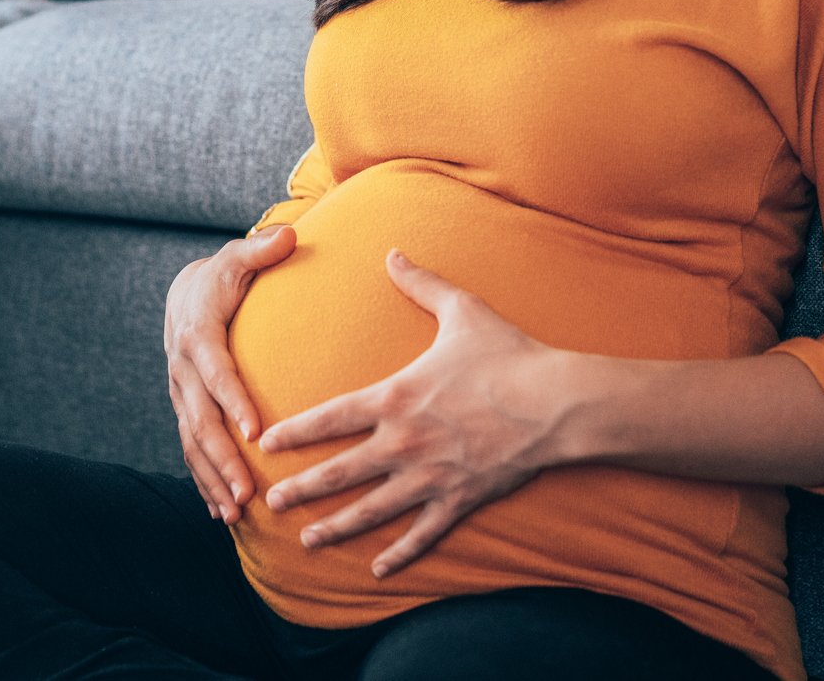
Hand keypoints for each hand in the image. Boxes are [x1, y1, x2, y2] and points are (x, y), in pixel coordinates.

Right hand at [164, 225, 296, 523]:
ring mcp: (181, 396)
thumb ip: (261, 250)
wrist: (185, 296)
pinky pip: (190, 452)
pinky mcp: (184, 412)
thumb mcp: (237, 259)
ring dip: (212, 480)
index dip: (233, 402)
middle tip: (247, 492)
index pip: (216, 372)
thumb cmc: (223, 278)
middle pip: (201, 421)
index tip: (257, 433)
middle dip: (222, 459)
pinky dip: (203, 483)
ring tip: (234, 513)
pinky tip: (220, 513)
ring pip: (192, 444)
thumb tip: (288, 235)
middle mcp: (183, 371)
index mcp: (198, 335)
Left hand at [257, 249, 563, 576]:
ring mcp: (430, 476)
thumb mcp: (461, 310)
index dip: (294, 432)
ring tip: (307, 540)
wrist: (558, 402)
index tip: (265, 445)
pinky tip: (378, 571)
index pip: (329, 418)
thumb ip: (421, 283)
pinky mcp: (460, 499)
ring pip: (372, 510)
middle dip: (301, 489)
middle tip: (269, 503)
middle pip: (339, 472)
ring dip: (337, 527)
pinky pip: (423, 534)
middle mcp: (403, 443)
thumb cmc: (508, 354)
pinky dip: (399, 554)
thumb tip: (392, 251)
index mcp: (394, 398)